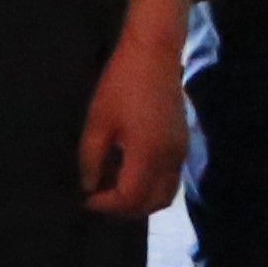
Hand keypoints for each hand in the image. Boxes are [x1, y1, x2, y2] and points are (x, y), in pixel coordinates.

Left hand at [79, 27, 187, 215]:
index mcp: (148, 154)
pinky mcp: (183, 144)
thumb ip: (91, 159)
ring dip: (140, 200)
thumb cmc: (120, 86)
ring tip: (110, 191)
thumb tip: (88, 186)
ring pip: (165, 194)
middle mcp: (171, 159)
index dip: (106, 205)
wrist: (153, 57)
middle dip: (124, 209)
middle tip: (97, 200)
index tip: (85, 200)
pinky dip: (151, 187)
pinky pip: (170, 179)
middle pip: (152, 203)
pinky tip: (127, 175)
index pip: (130, 197)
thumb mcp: (98, 123)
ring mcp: (181, 152)